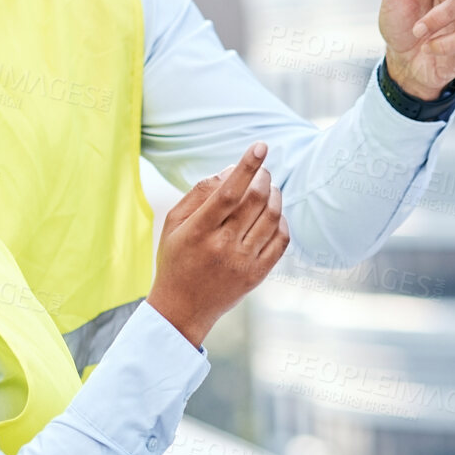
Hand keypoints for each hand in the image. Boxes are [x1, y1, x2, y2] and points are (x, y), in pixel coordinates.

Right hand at [147, 143, 288, 346]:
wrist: (183, 308)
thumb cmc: (176, 258)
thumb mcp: (173, 223)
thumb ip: (199, 193)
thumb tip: (231, 171)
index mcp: (198, 231)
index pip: (228, 192)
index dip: (246, 166)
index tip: (260, 146)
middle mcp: (222, 246)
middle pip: (255, 200)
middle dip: (263, 177)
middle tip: (262, 170)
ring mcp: (243, 262)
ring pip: (271, 216)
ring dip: (274, 195)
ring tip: (268, 188)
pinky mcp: (258, 274)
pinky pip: (281, 239)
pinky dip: (281, 219)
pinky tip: (272, 213)